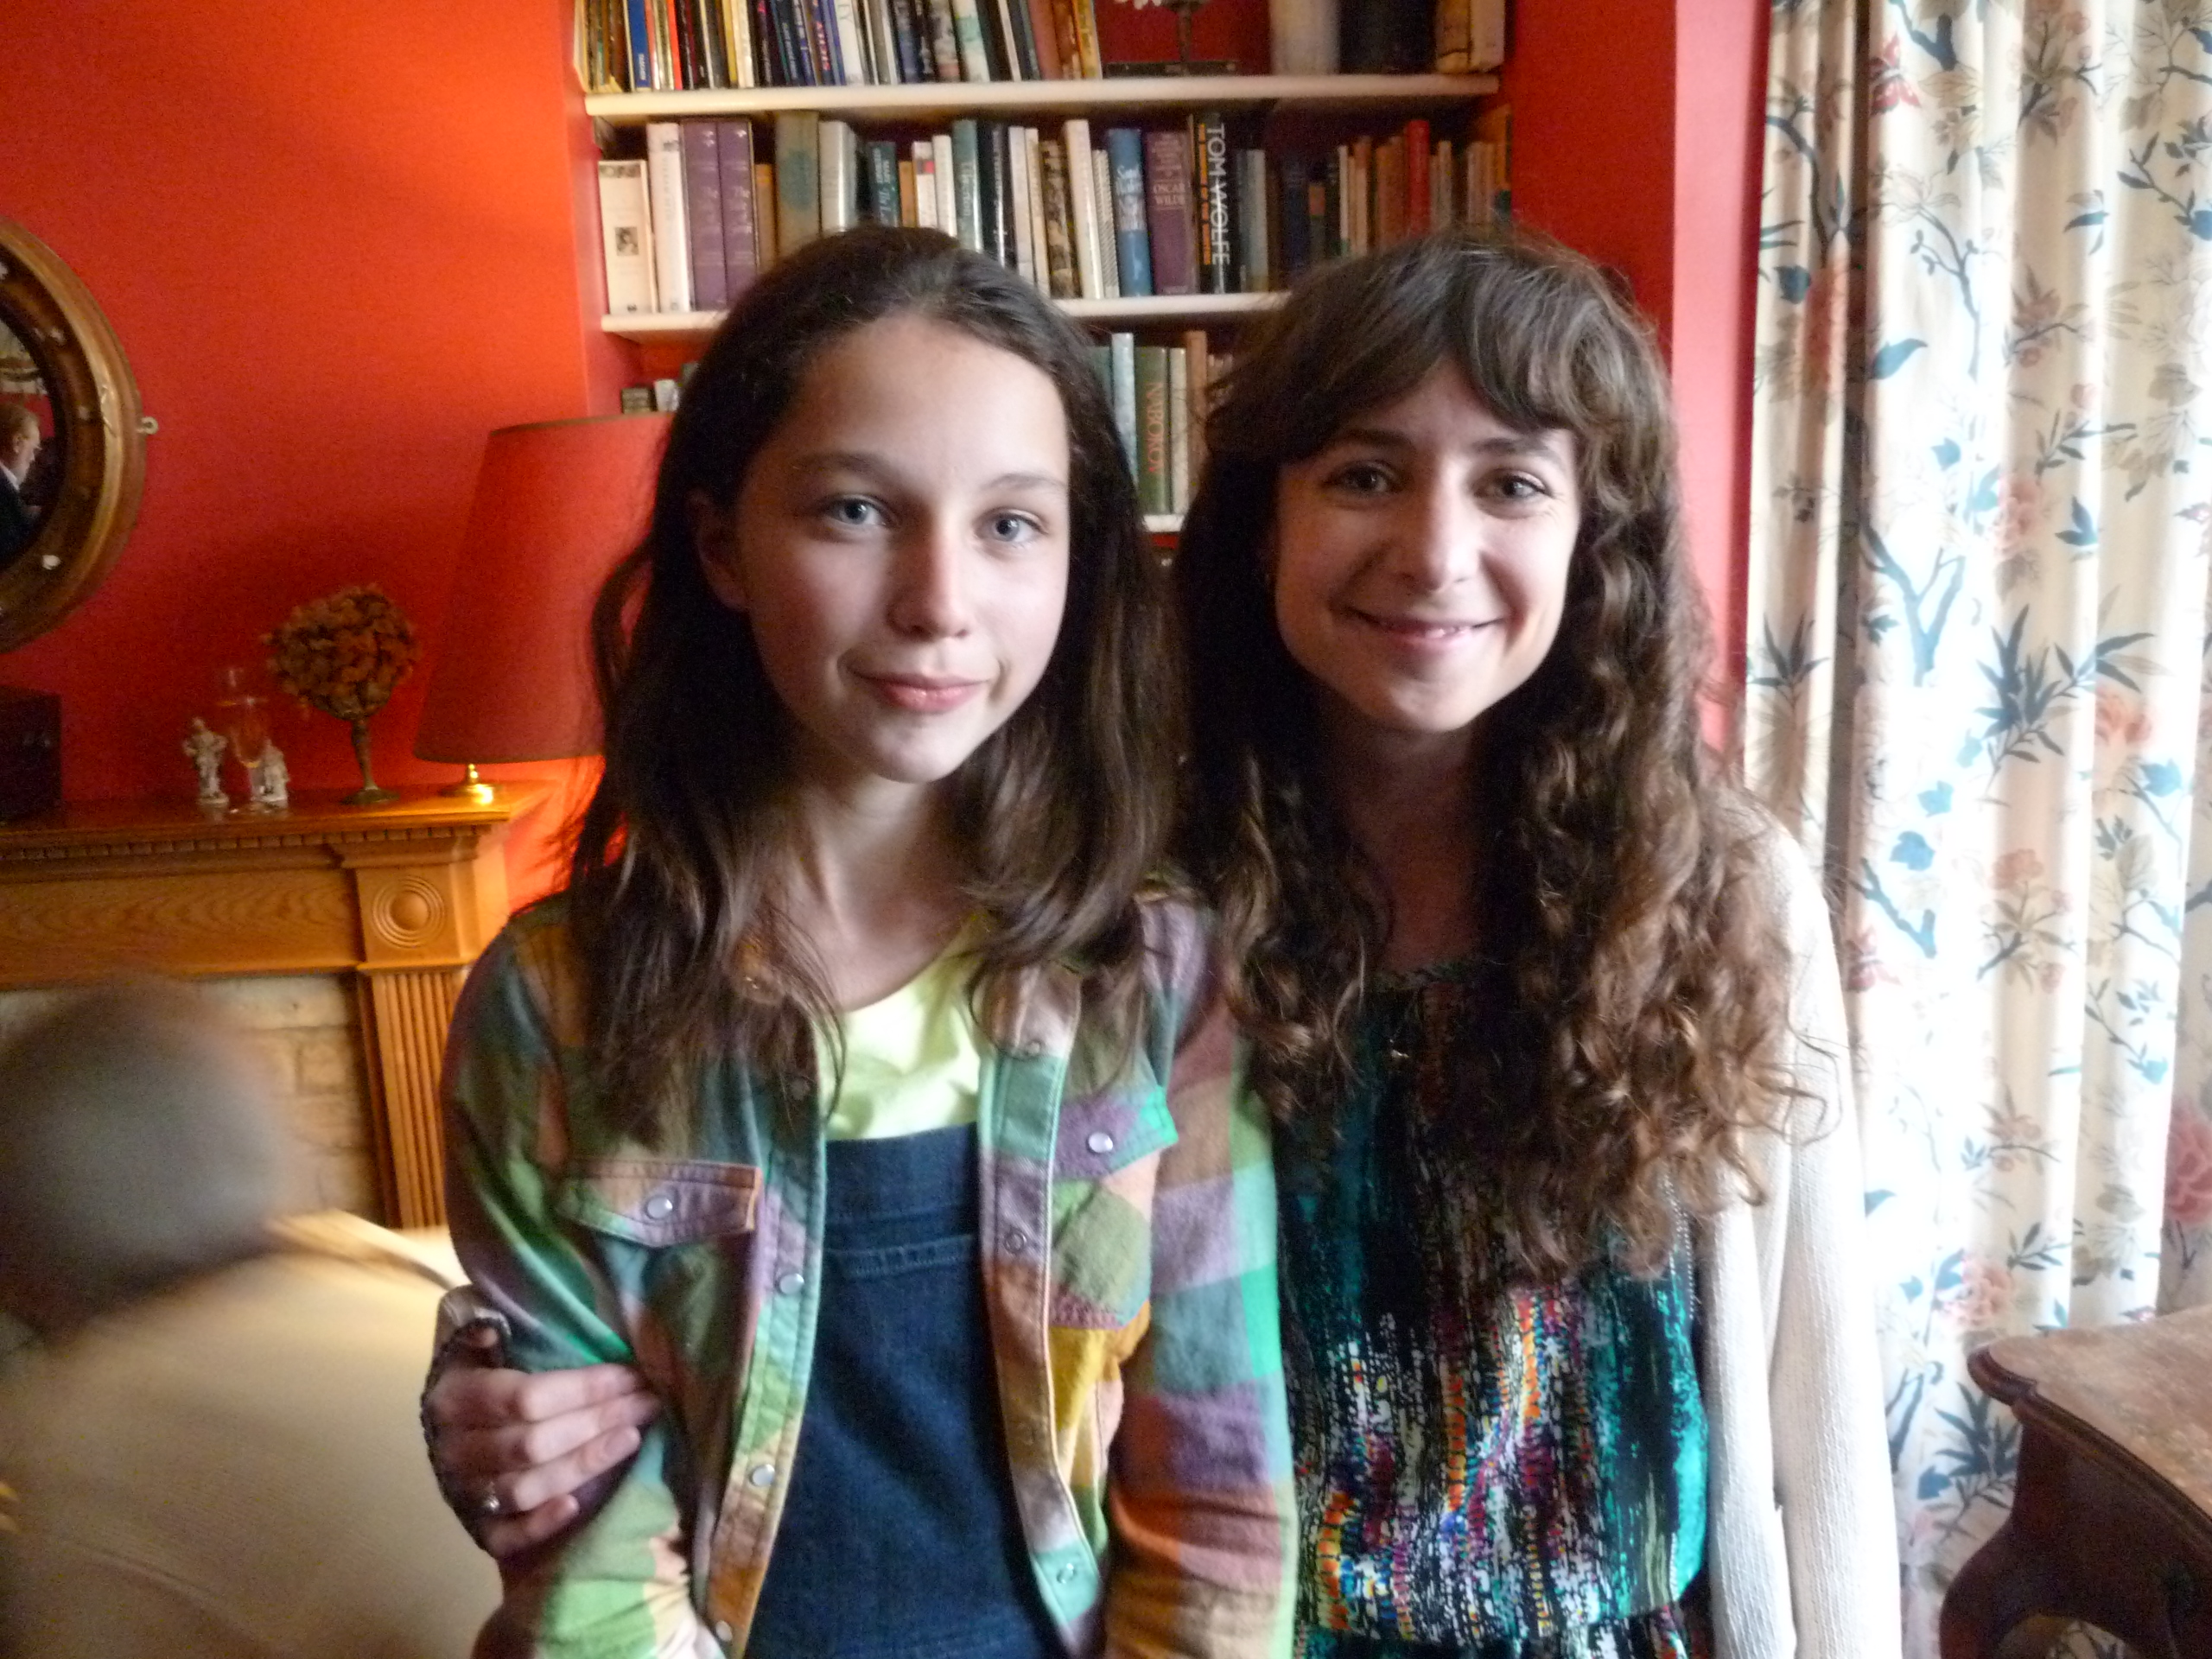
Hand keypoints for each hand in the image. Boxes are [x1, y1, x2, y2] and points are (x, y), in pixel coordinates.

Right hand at [425, 1329, 657, 1557]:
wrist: (447, 1421)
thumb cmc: (477, 1367)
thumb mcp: (474, 1335)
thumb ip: (483, 1325)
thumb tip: (491, 1327)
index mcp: (453, 1398)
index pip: (524, 1397)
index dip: (584, 1388)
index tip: (631, 1375)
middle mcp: (453, 1450)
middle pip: (533, 1444)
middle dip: (598, 1422)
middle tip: (647, 1403)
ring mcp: (462, 1491)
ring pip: (527, 1488)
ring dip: (585, 1464)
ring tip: (632, 1437)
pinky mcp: (474, 1526)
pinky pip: (504, 1536)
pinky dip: (539, 1524)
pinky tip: (576, 1505)